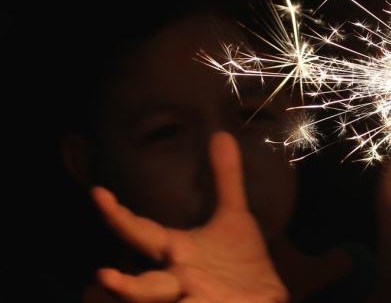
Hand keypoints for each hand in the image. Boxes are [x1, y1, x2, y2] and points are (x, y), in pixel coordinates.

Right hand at [91, 132, 287, 302]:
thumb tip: (221, 134)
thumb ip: (226, 178)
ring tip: (122, 293)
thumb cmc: (239, 260)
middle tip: (103, 276)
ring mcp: (191, 300)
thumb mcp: (233, 216)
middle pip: (142, 286)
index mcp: (177, 251)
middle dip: (123, 285)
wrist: (263, 296)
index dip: (118, 216)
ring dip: (144, 302)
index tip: (98, 194)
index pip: (140, 232)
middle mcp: (177, 279)